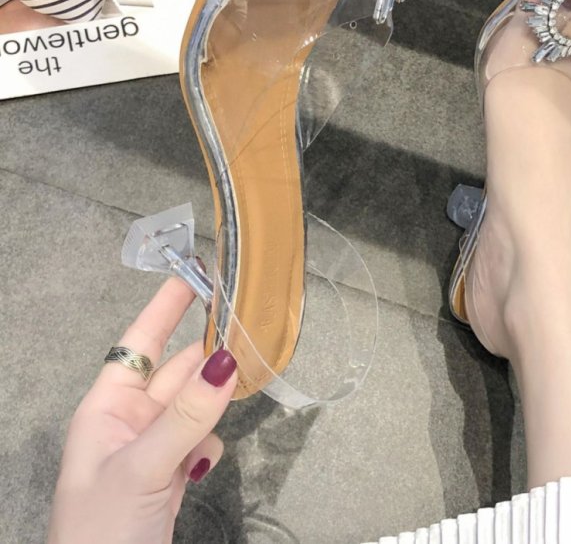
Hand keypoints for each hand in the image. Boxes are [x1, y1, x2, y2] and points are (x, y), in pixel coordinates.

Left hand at [47, 278, 237, 543]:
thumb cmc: (103, 532)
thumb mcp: (142, 467)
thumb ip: (187, 415)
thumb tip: (228, 361)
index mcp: (106, 409)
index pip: (139, 344)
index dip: (164, 308)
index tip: (193, 275)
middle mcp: (129, 423)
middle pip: (175, 373)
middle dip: (205, 356)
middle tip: (245, 328)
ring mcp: (151, 450)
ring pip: (193, 406)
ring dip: (213, 401)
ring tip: (241, 387)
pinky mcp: (171, 476)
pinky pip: (199, 440)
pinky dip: (210, 442)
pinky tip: (209, 458)